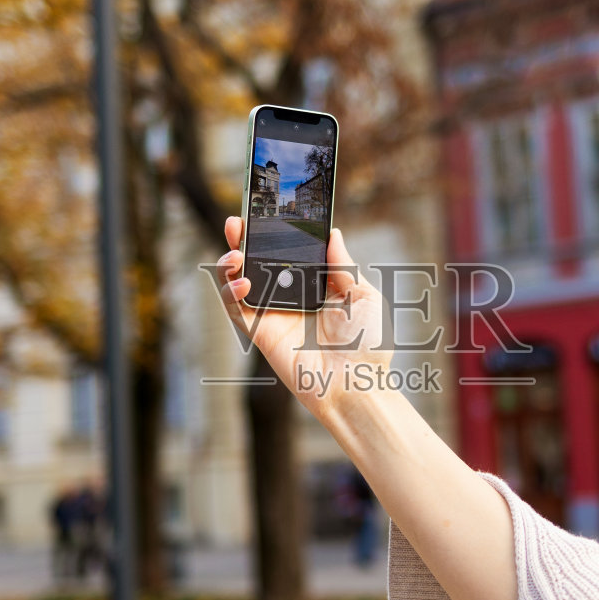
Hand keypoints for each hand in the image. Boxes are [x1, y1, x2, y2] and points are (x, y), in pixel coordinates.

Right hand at [214, 216, 393, 424]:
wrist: (357, 385)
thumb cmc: (369, 345)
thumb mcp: (363, 296)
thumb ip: (342, 265)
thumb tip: (333, 233)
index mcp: (316, 287)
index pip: (289, 253)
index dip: (274, 234)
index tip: (266, 213)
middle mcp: (291, 298)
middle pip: (258, 264)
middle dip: (243, 242)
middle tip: (236, 223)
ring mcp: (273, 315)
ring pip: (239, 284)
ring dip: (229, 265)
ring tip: (234, 254)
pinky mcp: (261, 334)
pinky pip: (236, 310)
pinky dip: (231, 293)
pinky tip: (242, 281)